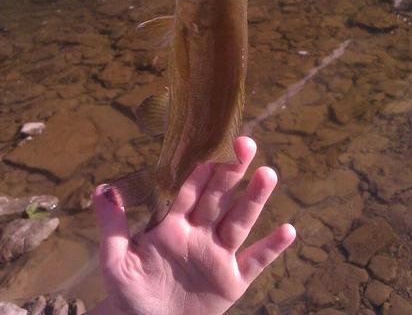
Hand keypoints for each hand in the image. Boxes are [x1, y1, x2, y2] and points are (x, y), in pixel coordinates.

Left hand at [89, 137, 295, 314]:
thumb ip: (112, 225)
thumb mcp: (115, 259)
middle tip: (246, 143)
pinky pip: (255, 262)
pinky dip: (271, 248)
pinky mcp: (232, 281)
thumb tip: (100, 188)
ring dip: (253, 199)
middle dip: (232, 171)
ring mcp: (218, 255)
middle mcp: (200, 234)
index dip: (202, 170)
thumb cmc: (129, 291)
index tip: (213, 145)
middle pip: (219, 198)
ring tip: (268, 174)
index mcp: (174, 225)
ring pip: (239, 222)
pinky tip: (288, 230)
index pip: (190, 191)